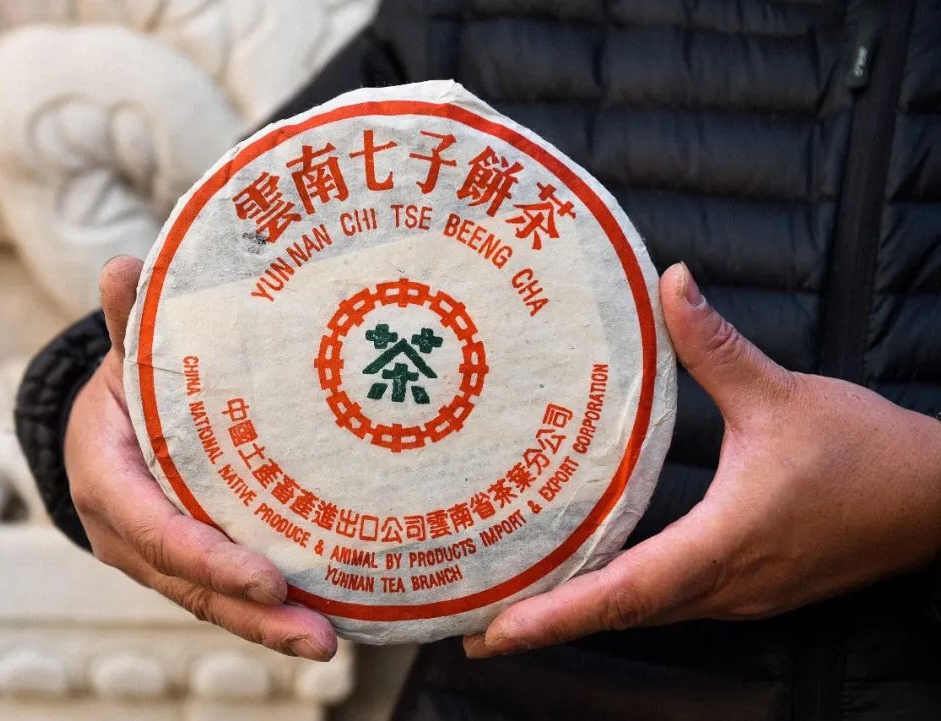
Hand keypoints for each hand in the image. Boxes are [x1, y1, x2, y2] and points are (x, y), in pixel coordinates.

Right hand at [65, 256, 336, 660]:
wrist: (106, 421)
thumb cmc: (125, 383)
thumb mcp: (126, 353)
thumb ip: (129, 320)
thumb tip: (121, 267)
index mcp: (108, 476)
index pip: (153, 527)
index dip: (205, 556)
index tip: (265, 576)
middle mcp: (127, 530)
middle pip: (189, 583)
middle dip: (252, 614)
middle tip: (317, 636)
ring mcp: (156, 554)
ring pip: (209, 600)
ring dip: (268, 626)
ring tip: (328, 641)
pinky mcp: (186, 562)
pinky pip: (223, 593)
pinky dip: (266, 611)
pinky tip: (322, 620)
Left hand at [464, 262, 940, 657]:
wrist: (937, 499)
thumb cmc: (865, 452)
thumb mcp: (782, 391)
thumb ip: (715, 344)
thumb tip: (672, 282)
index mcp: (728, 542)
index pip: (627, 590)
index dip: (558, 614)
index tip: (498, 632)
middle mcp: (727, 584)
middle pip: (622, 616)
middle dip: (548, 627)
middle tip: (476, 629)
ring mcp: (740, 595)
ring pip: (645, 616)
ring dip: (582, 618)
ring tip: (516, 616)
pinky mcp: (750, 589)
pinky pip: (671, 605)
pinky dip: (622, 603)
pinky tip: (591, 586)